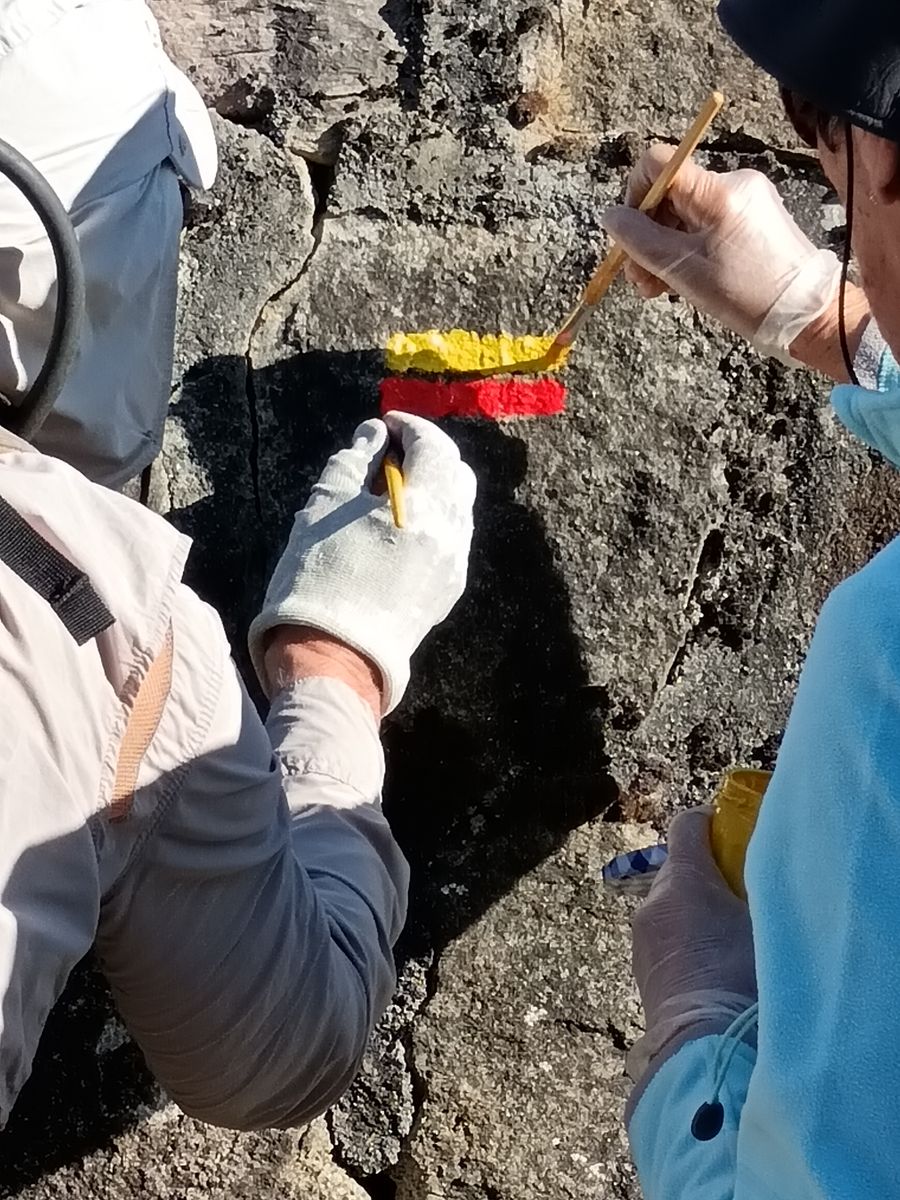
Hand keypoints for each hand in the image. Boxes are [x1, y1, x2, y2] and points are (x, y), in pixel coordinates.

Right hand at [249, 413, 475, 713]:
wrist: (332, 656)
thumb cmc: (318, 575)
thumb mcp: (324, 505)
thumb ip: (353, 460)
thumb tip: (373, 434)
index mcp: (423, 507)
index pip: (432, 447)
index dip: (409, 428)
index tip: (385, 425)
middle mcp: (450, 533)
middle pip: (456, 473)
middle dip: (428, 454)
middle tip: (391, 453)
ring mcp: (453, 565)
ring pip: (458, 508)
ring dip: (433, 488)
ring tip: (392, 492)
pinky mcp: (448, 591)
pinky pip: (452, 540)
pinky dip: (434, 520)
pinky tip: (401, 528)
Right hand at [602, 146, 841, 364]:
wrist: (804, 314)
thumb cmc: (746, 295)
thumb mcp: (682, 270)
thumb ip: (640, 240)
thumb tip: (610, 216)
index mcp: (716, 192)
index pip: (658, 164)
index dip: (634, 195)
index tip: (631, 234)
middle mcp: (733, 184)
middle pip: (670, 195)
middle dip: (647, 235)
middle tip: (639, 278)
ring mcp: (746, 199)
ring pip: (685, 215)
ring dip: (664, 248)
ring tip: (657, 288)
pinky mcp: (754, 217)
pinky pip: (706, 225)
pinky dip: (688, 249)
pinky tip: (683, 280)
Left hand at [629, 807, 756, 1082]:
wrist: (704, 1044)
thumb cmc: (742, 979)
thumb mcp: (764, 924)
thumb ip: (757, 892)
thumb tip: (762, 878)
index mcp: (684, 879)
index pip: (688, 825)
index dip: (711, 823)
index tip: (734, 834)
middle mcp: (654, 900)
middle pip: (680, 869)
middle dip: (708, 876)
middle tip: (742, 898)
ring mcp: (642, 935)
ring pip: (671, 905)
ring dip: (694, 911)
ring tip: (727, 939)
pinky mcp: (640, 967)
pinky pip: (664, 936)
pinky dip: (683, 938)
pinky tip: (709, 966)